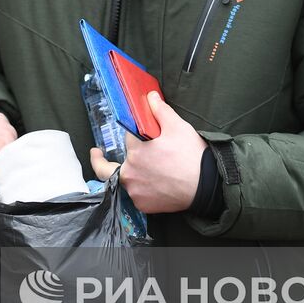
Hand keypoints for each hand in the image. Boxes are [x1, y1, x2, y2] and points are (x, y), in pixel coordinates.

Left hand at [90, 92, 204, 213]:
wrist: (206, 186)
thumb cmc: (191, 156)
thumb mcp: (177, 126)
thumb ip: (160, 110)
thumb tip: (150, 96)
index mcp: (134, 152)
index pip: (127, 137)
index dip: (133, 133)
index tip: (132, 133)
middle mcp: (129, 174)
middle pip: (114, 163)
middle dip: (103, 158)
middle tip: (96, 153)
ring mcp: (135, 192)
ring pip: (125, 180)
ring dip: (128, 173)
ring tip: (135, 170)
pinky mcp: (143, 205)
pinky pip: (135, 195)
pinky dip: (139, 188)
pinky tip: (149, 183)